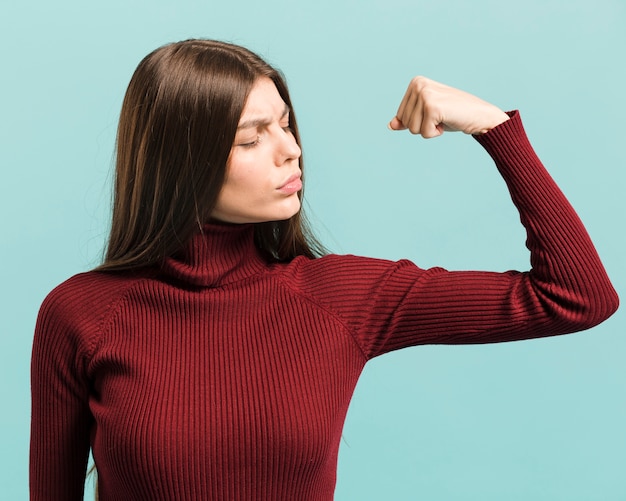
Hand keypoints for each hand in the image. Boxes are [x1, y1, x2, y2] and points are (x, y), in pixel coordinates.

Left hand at [388, 76, 509, 136]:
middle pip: (405, 122)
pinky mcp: (432, 107)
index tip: (434, 113)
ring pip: (412, 129)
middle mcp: (418, 84)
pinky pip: (423, 133)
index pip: (400, 115)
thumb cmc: (453, 114)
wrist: (479, 115)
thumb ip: (408, 118)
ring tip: (443, 118)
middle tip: (441, 116)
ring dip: (429, 130)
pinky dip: (435, 133)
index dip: (417, 121)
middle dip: (422, 126)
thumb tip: (390, 126)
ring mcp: (425, 94)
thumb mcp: (426, 115)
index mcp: (415, 82)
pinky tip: (447, 121)